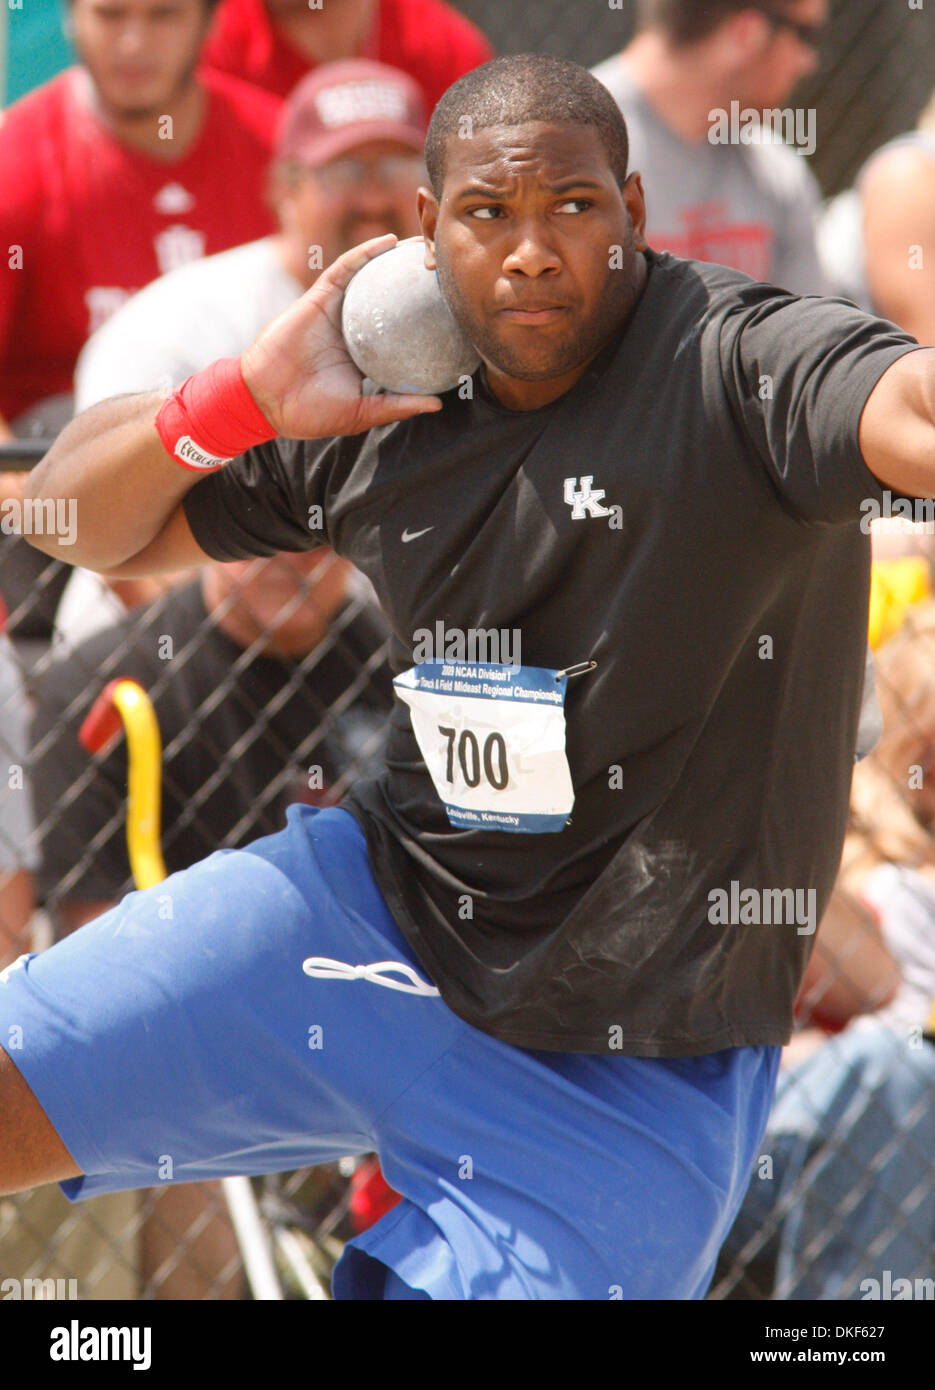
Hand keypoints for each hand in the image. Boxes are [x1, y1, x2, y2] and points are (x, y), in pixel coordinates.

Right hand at [240, 235, 443, 438]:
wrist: (266, 400)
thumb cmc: (310, 412)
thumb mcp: (362, 412)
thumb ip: (397, 405)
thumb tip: (438, 405)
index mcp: (367, 354)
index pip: (402, 332)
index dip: (426, 321)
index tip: (455, 313)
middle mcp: (356, 328)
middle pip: (392, 300)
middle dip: (416, 283)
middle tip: (447, 271)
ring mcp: (338, 311)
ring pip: (372, 278)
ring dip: (396, 259)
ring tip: (425, 244)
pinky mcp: (320, 297)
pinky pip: (346, 269)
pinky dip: (366, 253)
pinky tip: (389, 242)